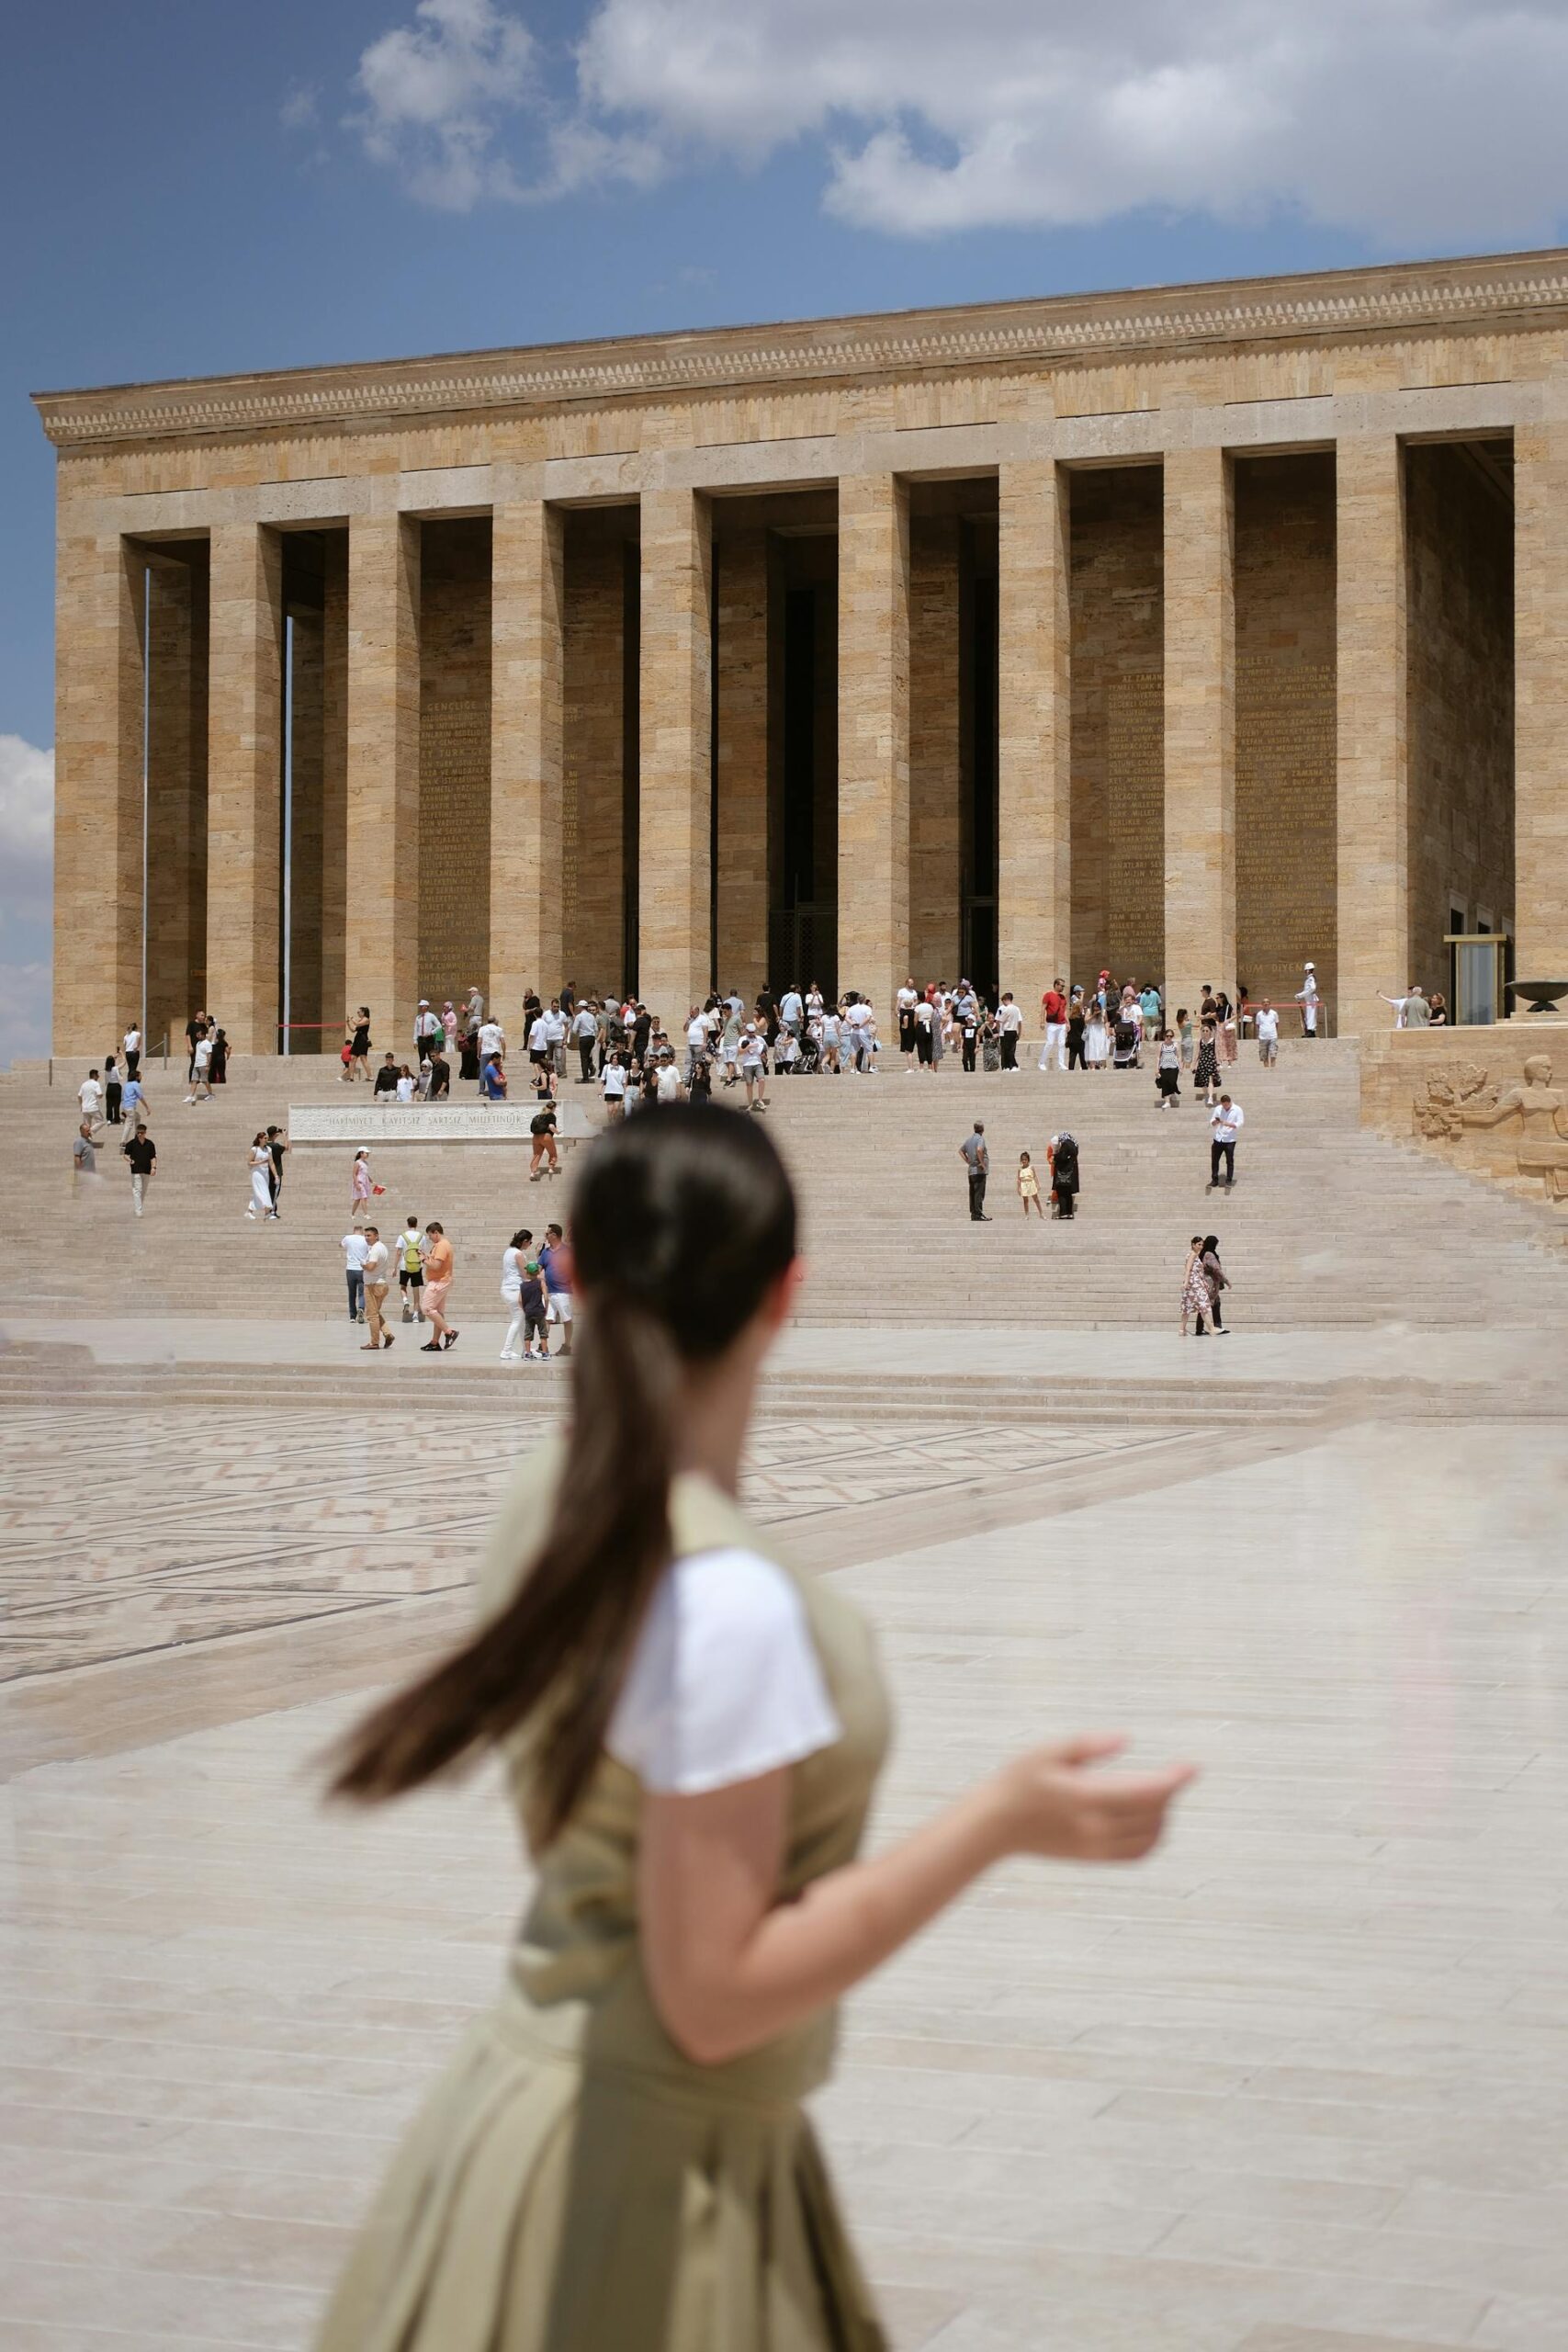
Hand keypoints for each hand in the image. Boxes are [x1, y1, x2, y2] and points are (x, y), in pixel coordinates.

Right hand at [989, 1734, 1195, 1863]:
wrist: (996, 1824)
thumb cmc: (1021, 1779)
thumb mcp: (1048, 1750)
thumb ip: (1088, 1744)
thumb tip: (1126, 1738)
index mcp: (1086, 1797)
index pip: (1146, 1793)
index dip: (1174, 1780)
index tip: (1193, 1766)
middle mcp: (1095, 1827)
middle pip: (1154, 1812)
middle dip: (1169, 1790)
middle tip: (1172, 1770)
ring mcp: (1096, 1847)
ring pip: (1151, 1835)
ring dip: (1164, 1813)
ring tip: (1158, 1791)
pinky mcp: (1094, 1858)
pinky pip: (1138, 1853)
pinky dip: (1153, 1837)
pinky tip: (1150, 1818)